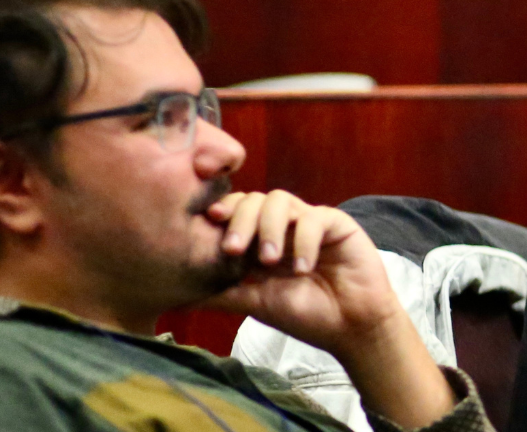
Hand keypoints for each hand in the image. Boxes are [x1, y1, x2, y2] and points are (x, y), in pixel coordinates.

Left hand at [200, 190, 397, 360]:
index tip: (209, 222)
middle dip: (241, 220)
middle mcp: (284, 225)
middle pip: (254, 199)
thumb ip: (221, 294)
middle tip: (235, 250)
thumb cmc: (305, 315)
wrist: (350, 326)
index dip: (223, 212)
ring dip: (271, 228)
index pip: (237, 212)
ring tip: (271, 261)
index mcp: (262, 240)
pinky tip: (303, 268)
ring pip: (281, 200)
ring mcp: (309, 222)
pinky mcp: (336, 223)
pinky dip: (304, 242)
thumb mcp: (255, 303)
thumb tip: (177, 295)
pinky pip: (314, 218)